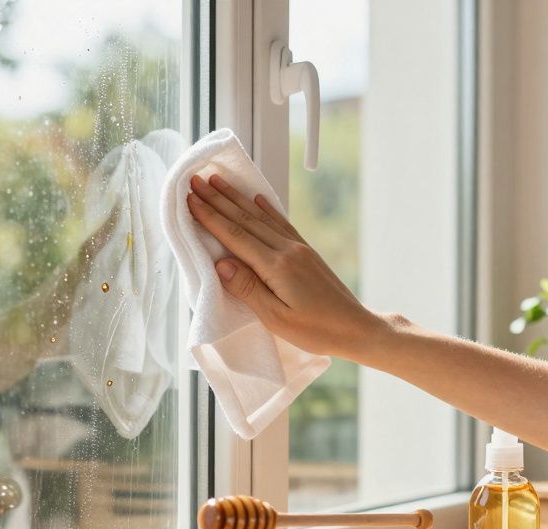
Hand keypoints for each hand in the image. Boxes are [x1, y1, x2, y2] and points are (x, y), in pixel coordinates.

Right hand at [185, 173, 386, 359]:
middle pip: (245, 220)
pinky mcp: (306, 252)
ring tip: (219, 181)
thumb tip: (220, 262)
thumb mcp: (277, 318)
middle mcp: (287, 250)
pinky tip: (258, 198)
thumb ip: (248, 289)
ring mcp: (299, 248)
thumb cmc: (316, 330)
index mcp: (277, 266)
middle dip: (218, 199)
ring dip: (237, 198)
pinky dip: (266, 208)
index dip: (210, 217)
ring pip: (261, 217)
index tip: (190, 199)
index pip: (235, 236)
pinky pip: (281, 223)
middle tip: (196, 180)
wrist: (356, 327)